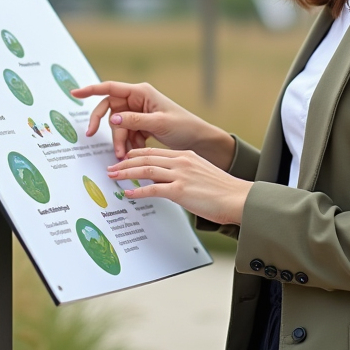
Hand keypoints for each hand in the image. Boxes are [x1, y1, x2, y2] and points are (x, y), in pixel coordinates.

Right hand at [72, 80, 234, 166]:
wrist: (198, 140)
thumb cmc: (183, 126)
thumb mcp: (159, 123)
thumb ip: (135, 120)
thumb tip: (113, 118)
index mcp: (141, 92)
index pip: (110, 88)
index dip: (90, 89)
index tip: (74, 93)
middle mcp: (137, 100)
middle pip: (110, 110)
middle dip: (108, 127)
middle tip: (95, 138)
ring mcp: (138, 113)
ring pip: (117, 126)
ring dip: (119, 140)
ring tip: (125, 154)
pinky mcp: (140, 125)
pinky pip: (126, 134)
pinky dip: (128, 143)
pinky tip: (135, 151)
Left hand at [108, 147, 252, 225]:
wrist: (239, 198)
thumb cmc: (223, 190)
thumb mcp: (200, 174)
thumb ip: (182, 174)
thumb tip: (165, 183)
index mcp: (186, 155)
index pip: (154, 151)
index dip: (135, 154)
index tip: (124, 159)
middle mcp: (181, 161)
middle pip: (146, 158)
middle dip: (125, 163)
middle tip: (111, 167)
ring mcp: (180, 175)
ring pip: (146, 170)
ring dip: (126, 173)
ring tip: (113, 177)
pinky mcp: (180, 191)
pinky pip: (153, 190)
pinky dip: (138, 191)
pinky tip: (128, 194)